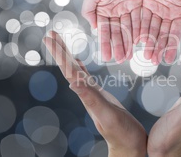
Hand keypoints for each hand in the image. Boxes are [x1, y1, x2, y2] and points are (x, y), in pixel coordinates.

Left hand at [43, 31, 146, 156]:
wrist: (130, 147)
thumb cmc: (122, 134)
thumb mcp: (108, 116)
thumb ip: (92, 100)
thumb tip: (72, 83)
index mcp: (86, 96)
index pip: (70, 72)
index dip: (60, 54)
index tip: (50, 38)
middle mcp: (86, 94)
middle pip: (70, 69)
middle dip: (61, 51)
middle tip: (51, 34)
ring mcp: (93, 95)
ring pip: (77, 71)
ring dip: (69, 57)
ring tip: (61, 43)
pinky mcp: (101, 96)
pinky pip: (88, 77)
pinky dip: (82, 67)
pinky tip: (79, 62)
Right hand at [82, 0, 142, 62]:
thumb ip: (89, 11)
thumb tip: (93, 28)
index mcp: (103, 11)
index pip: (105, 31)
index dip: (105, 44)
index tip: (106, 57)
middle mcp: (115, 12)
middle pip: (118, 33)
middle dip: (119, 46)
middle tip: (121, 60)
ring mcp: (127, 9)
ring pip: (129, 29)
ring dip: (129, 42)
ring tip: (130, 55)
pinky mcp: (139, 4)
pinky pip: (139, 20)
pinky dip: (139, 30)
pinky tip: (139, 41)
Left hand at [141, 0, 180, 64]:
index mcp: (179, 14)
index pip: (174, 34)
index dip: (171, 46)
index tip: (167, 59)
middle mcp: (167, 14)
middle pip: (161, 34)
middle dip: (158, 48)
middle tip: (153, 61)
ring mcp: (155, 10)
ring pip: (151, 29)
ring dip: (148, 42)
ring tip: (145, 55)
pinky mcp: (144, 4)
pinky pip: (141, 19)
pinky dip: (140, 30)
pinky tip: (138, 40)